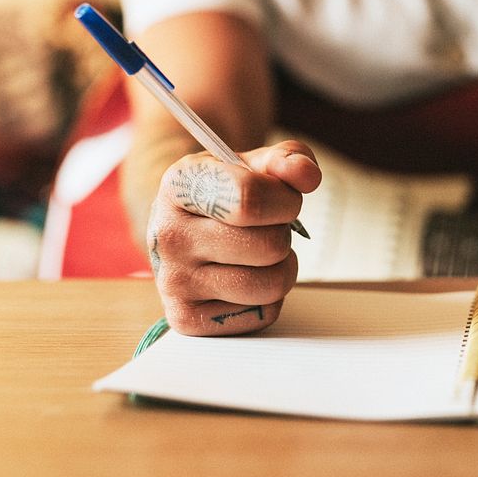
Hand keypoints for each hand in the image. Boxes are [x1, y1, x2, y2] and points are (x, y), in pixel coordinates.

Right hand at [146, 141, 321, 335]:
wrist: (181, 226)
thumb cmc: (222, 192)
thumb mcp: (251, 163)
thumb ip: (287, 159)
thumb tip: (308, 176)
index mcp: (180, 184)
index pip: (250, 198)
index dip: (285, 200)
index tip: (286, 198)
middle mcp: (169, 234)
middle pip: (268, 245)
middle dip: (284, 234)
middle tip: (268, 227)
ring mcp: (174, 280)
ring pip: (269, 285)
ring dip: (282, 268)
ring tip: (262, 254)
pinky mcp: (186, 317)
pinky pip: (261, 314)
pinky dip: (268, 298)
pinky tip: (245, 277)